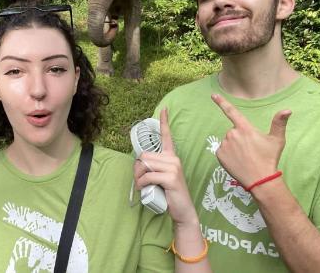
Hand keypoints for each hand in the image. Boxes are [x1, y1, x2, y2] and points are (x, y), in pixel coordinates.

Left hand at [134, 108, 198, 226]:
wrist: (182, 211)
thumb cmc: (169, 194)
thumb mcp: (160, 177)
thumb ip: (153, 167)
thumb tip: (139, 163)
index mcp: (172, 157)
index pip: (167, 136)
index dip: (164, 122)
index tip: (164, 109)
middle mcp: (174, 159)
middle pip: (145, 155)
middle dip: (137, 169)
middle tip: (139, 181)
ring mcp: (174, 167)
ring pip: (145, 165)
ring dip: (138, 177)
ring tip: (142, 186)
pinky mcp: (171, 177)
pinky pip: (148, 176)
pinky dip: (142, 184)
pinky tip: (145, 189)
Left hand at [211, 94, 291, 187]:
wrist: (260, 179)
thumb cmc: (269, 158)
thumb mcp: (277, 140)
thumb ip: (279, 123)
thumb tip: (287, 110)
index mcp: (245, 128)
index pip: (231, 111)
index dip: (221, 102)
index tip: (213, 95)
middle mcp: (232, 134)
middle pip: (234, 131)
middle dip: (241, 138)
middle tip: (251, 150)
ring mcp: (225, 145)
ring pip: (228, 141)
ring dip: (235, 146)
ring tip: (246, 157)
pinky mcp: (219, 155)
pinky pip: (223, 151)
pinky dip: (229, 154)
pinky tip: (238, 161)